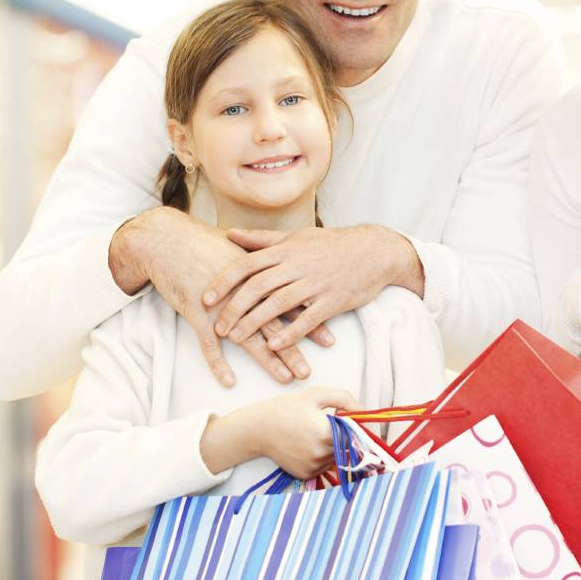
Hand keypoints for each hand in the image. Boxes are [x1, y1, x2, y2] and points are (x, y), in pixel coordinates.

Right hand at [110, 208, 314, 386]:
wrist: (167, 241)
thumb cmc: (200, 244)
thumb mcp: (235, 249)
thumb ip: (258, 261)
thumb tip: (278, 266)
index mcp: (256, 275)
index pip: (289, 301)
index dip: (309, 319)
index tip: (329, 337)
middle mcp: (243, 291)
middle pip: (274, 324)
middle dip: (294, 347)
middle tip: (310, 368)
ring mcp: (221, 304)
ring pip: (248, 336)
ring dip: (269, 360)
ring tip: (287, 378)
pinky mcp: (197, 312)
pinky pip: (208, 343)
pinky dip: (218, 363)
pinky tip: (229, 381)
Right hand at [201, 386, 360, 478]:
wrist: (258, 429)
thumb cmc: (287, 408)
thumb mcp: (315, 394)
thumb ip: (344, 398)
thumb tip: (363, 410)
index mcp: (328, 432)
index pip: (357, 433)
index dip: (356, 426)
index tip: (348, 419)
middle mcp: (322, 453)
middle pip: (348, 446)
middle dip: (344, 436)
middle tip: (325, 424)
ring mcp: (314, 466)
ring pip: (337, 458)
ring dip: (333, 447)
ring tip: (313, 434)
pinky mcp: (306, 474)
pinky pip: (324, 467)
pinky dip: (321, 457)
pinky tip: (306, 445)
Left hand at [205, 225, 423, 350]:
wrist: (374, 251)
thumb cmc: (332, 245)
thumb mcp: (296, 237)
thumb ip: (261, 239)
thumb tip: (229, 234)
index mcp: (285, 249)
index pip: (247, 264)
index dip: (224, 282)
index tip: (205, 298)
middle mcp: (297, 265)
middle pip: (258, 286)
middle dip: (234, 307)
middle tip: (217, 326)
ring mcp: (315, 283)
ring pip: (279, 303)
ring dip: (255, 322)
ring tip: (237, 339)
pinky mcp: (333, 300)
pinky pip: (308, 319)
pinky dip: (290, 333)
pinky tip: (274, 345)